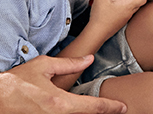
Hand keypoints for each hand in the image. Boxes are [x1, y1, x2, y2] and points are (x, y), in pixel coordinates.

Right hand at [0, 56, 125, 113]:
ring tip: (100, 109)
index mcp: (60, 103)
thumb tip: (89, 59)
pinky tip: (79, 110)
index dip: (111, 107)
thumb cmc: (15, 83)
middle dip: (102, 113)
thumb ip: (69, 64)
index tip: (123, 107)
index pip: (93, 107)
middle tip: (117, 109)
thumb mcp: (43, 67)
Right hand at [87, 0, 144, 35]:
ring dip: (126, 2)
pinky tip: (111, 7)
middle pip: (138, 1)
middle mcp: (130, 12)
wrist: (96, 33)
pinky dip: (121, 8)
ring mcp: (126, 18)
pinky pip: (125, 12)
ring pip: (131, 7)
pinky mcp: (121, 22)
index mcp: (129, 5)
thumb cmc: (101, 19)